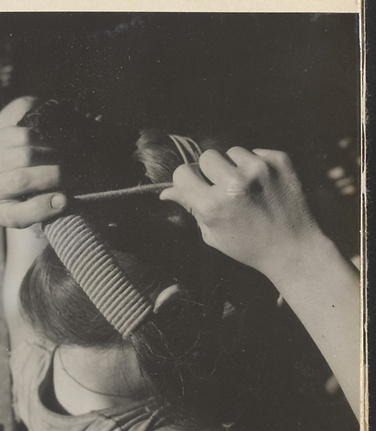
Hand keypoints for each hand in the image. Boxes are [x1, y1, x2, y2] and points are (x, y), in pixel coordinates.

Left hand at [0, 114, 66, 228]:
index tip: (65, 201)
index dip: (44, 208)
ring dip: (52, 156)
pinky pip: (24, 137)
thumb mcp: (41, 208)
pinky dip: (44, 141)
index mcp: (0, 214)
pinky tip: (51, 147)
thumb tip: (62, 200)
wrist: (16, 167)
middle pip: (22, 180)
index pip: (17, 215)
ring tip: (63, 161)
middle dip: (54, 177)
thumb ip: (50, 208)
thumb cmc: (36, 193)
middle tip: (72, 178)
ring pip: (26, 155)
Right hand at [160, 147, 322, 277]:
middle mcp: (235, 184)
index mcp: (213, 206)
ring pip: (231, 151)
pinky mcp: (280, 161)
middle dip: (211, 171)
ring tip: (247, 188)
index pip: (182, 173)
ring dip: (235, 166)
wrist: (294, 249)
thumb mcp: (212, 233)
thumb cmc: (248, 246)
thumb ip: (190, 207)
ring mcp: (259, 170)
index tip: (196, 187)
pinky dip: (256, 165)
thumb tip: (166, 192)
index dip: (187, 181)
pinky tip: (265, 186)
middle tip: (224, 189)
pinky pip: (255, 152)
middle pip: (206, 156)